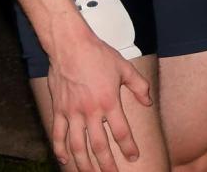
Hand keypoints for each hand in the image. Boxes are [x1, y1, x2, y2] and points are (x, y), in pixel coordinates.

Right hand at [45, 23, 152, 169]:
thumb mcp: (125, 67)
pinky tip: (65, 160)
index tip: (133, 158)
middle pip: (98, 145)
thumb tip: (148, 102)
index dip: (128, 147)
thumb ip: (139, 86)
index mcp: (109, 101)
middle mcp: (90, 111)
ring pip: (76, 145)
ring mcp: (72, 112)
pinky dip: (60, 150)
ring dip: (83, 163)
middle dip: (105, 164)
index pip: (121, 131)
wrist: (70, 46)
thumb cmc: (99, 55)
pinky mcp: (58, 110)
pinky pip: (58, 135)